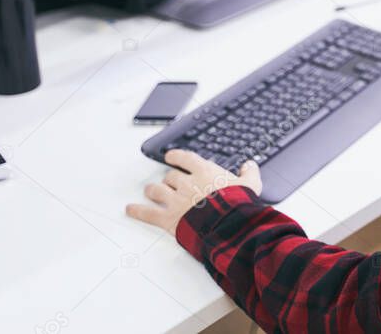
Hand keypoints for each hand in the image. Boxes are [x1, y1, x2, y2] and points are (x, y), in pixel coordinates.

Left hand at [126, 149, 262, 234]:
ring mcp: (175, 200)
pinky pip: (148, 213)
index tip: (171, 156)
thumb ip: (249, 173)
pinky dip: (137, 211)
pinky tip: (130, 209)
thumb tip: (250, 165)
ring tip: (151, 191)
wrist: (227, 224)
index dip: (176, 156)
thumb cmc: (237, 205)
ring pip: (156, 190)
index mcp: (204, 172)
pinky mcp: (168, 218)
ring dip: (153, 190)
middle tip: (168, 181)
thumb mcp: (250, 186)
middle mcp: (187, 183)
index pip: (185, 158)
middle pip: (170, 176)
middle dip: (168, 179)